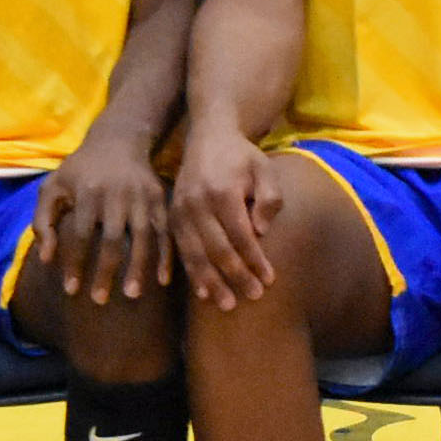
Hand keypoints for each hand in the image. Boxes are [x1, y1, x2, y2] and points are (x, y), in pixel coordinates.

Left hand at [40, 133, 174, 305]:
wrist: (118, 141)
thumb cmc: (79, 170)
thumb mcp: (53, 187)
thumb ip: (43, 221)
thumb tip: (47, 259)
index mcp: (89, 192)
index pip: (82, 235)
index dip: (77, 263)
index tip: (71, 290)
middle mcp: (117, 195)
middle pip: (113, 239)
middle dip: (107, 271)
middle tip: (100, 300)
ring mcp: (142, 196)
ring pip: (143, 236)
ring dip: (139, 267)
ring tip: (132, 295)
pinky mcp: (160, 198)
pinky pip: (165, 230)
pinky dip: (167, 255)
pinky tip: (163, 279)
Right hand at [167, 128, 282, 310]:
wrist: (207, 136)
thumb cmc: (242, 156)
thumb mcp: (264, 168)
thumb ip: (269, 198)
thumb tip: (260, 231)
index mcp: (222, 191)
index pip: (241, 235)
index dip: (255, 260)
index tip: (269, 280)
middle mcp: (197, 203)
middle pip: (217, 249)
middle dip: (236, 276)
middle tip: (253, 297)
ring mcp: (181, 211)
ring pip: (195, 254)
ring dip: (212, 282)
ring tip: (227, 304)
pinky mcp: (171, 217)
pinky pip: (180, 250)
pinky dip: (191, 273)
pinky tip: (202, 292)